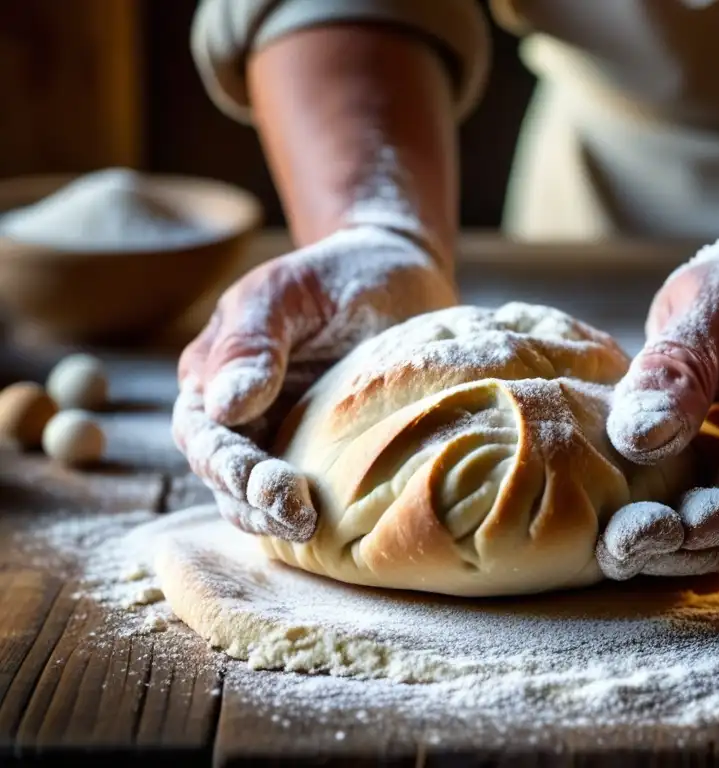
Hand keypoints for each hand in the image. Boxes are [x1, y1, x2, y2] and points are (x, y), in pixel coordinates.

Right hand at [172, 224, 456, 540]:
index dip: (227, 466)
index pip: (205, 437)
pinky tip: (337, 530)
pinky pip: (313, 494)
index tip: (259, 482)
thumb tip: (225, 405)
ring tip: (312, 529)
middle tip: (296, 514)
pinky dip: (318, 515)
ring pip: (263, 499)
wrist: (397, 273)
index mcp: (216, 380)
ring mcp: (288, 441)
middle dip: (254, 503)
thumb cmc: (334, 275)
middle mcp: (244, 419)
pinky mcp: (330, 455)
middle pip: (229, 480)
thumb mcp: (284, 292)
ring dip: (280, 519)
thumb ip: (251, 342)